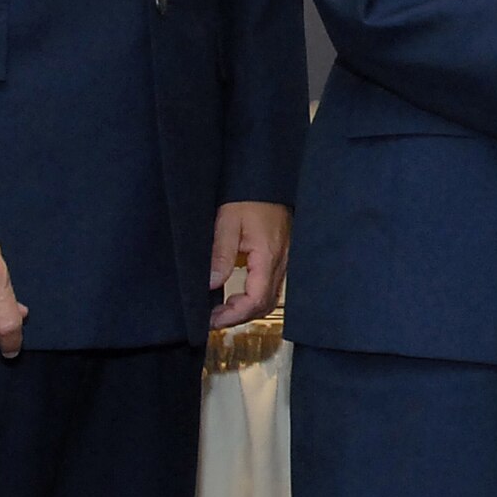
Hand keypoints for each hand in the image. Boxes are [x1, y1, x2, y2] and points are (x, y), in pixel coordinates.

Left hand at [209, 200, 290, 328]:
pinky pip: (272, 284)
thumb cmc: (248, 195)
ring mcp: (284, 258)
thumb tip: (212, 284)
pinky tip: (239, 294)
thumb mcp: (227, 222)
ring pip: (270, 297)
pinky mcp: (282, 254)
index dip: (234, 314)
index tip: (212, 318)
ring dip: (248, 308)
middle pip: (265, 304)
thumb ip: (221, 254)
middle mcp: (281, 260)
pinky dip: (255, 296)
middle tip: (214, 319)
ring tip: (223, 309)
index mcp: (268, 255)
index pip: (256, 299)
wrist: (265, 177)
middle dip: (239, 316)